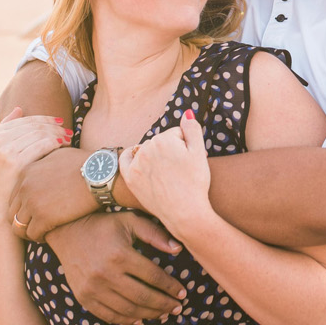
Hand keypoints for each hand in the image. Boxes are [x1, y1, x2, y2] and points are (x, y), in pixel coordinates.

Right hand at [0, 107, 69, 228]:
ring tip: (69, 139)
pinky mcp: (13, 161)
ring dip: (57, 134)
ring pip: (40, 133)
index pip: (27, 119)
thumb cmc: (3, 182)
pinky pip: (41, 145)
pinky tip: (64, 146)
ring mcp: (4, 149)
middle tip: (68, 131)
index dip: (46, 119)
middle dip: (54, 126)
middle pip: (34, 125)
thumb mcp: (0, 154)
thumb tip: (20, 108)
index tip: (60, 122)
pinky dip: (56, 143)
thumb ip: (8, 131)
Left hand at [9, 139, 95, 240]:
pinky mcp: (43, 217)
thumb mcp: (59, 154)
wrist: (100, 174)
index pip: (13, 196)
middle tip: (35, 226)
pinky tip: (49, 236)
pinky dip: (39, 238)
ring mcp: (33, 202)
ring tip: (41, 234)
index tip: (34, 212)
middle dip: (23, 221)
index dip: (22, 207)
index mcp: (26, 172)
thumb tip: (47, 164)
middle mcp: (25, 187)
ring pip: (18, 226)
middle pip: (11, 212)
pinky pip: (33, 234)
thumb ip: (45, 161)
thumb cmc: (86, 163)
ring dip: (28, 232)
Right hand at [45, 212, 187, 323]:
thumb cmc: (103, 225)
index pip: (153, 277)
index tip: (182, 293)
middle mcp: (106, 274)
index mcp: (120, 255)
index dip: (171, 287)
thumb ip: (155, 234)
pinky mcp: (84, 298)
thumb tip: (178, 249)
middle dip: (164, 304)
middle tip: (178, 307)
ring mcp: (93, 289)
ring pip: (128, 310)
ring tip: (164, 314)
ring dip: (150, 315)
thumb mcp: (130, 221)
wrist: (66, 232)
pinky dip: (127, 321)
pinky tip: (141, 319)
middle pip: (143, 297)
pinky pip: (109, 316)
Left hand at [120, 111, 212, 237]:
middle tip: (181, 169)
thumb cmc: (195, 183)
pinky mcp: (130, 178)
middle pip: (161, 142)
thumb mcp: (200, 153)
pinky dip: (131, 156)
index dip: (187, 146)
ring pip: (147, 151)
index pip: (176, 134)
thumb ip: (192, 129)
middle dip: (171, 151)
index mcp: (164, 139)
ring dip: (156, 156)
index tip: (191, 160)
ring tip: (168, 173)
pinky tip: (137, 158)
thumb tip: (186, 112)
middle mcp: (146, 148)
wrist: (184, 213)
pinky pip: (125, 159)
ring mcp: (136, 164)